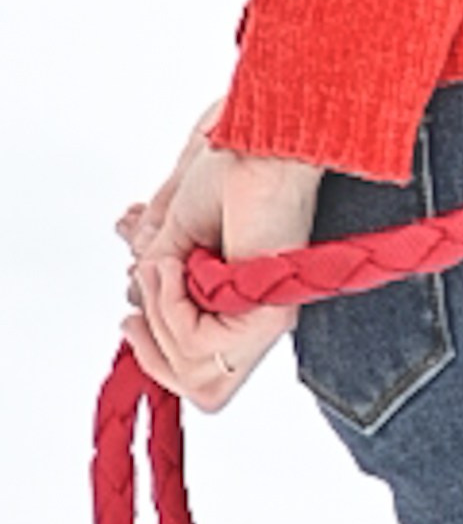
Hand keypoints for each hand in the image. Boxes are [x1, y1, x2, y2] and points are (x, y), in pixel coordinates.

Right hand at [118, 102, 321, 413]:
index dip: (155, 355)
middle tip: (147, 284)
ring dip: (161, 321)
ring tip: (164, 265)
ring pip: (196, 373)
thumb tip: (134, 311)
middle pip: (197, 384)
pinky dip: (173, 313)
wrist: (260, 139)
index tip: (130, 320)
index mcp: (239, 305)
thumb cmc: (230, 172)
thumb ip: (158, 281)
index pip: (199, 371)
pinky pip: (201, 347)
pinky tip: (174, 268)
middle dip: (153, 344)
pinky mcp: (270, 314)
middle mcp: (257, 319)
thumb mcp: (175, 238)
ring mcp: (266, 318)